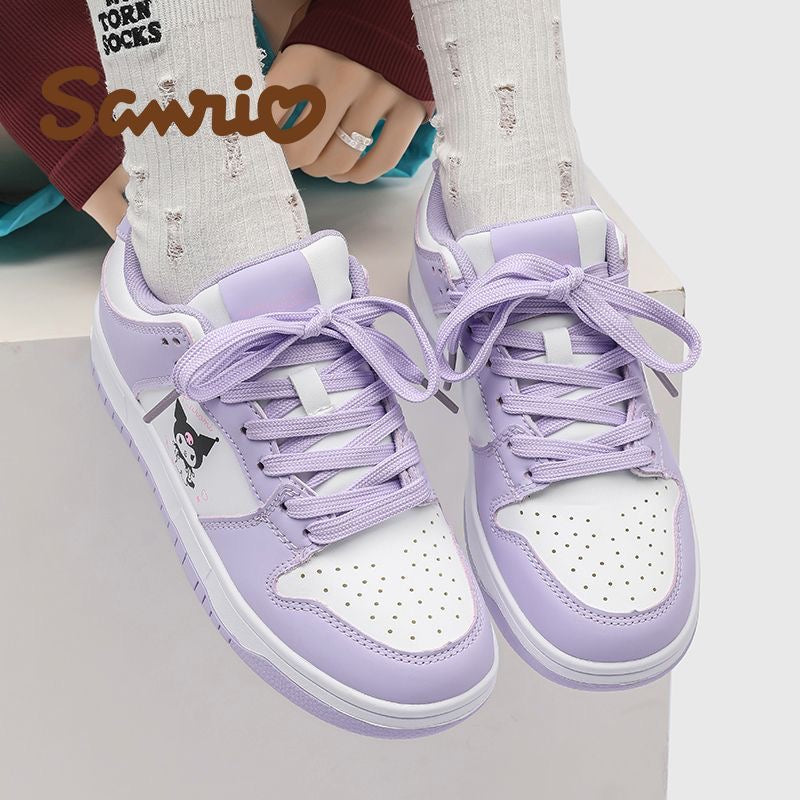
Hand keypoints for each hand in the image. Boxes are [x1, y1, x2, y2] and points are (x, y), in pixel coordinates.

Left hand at [266, 44, 425, 183]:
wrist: (394, 15)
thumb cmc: (335, 41)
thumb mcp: (300, 47)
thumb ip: (280, 88)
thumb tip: (257, 134)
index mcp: (307, 56)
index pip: (271, 117)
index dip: (267, 143)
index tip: (271, 149)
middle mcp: (344, 74)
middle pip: (305, 148)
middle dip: (298, 162)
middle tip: (300, 158)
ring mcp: (380, 92)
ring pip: (342, 160)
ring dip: (326, 171)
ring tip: (324, 164)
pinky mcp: (410, 108)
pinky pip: (380, 161)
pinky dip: (360, 175)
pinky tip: (350, 170)